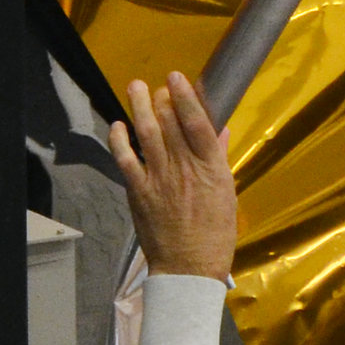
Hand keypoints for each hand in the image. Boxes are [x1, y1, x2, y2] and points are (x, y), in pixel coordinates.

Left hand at [113, 73, 238, 280]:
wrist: (189, 268)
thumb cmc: (215, 235)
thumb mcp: (227, 194)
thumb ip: (220, 158)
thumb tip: (220, 129)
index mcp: (211, 168)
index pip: (197, 123)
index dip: (185, 96)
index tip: (177, 77)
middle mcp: (184, 168)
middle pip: (168, 122)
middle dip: (160, 98)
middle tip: (157, 87)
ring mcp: (159, 179)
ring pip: (146, 133)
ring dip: (138, 106)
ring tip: (135, 88)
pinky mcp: (138, 192)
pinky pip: (125, 159)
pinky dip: (119, 139)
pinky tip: (117, 125)